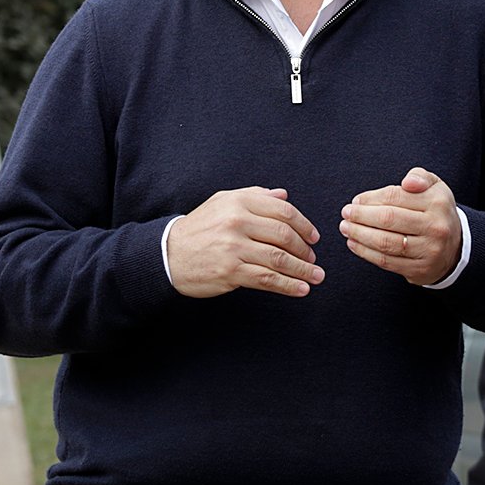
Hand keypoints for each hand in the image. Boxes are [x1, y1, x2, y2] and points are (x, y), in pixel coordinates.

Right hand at [167, 187, 323, 297]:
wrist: (169, 253)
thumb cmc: (199, 228)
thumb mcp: (222, 202)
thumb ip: (254, 196)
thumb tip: (283, 195)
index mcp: (238, 202)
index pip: (282, 211)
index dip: (304, 225)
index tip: (313, 237)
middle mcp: (237, 222)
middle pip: (284, 235)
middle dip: (304, 250)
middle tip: (313, 259)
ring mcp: (233, 248)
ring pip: (278, 259)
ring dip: (302, 270)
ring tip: (315, 277)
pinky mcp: (230, 271)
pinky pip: (266, 279)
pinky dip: (288, 285)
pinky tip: (300, 289)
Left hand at [340, 168, 461, 285]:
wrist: (455, 248)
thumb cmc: (436, 212)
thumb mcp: (435, 187)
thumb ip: (420, 176)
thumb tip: (407, 182)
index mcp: (437, 202)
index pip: (395, 197)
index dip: (371, 198)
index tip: (356, 200)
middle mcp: (435, 227)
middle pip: (388, 219)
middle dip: (361, 216)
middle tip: (345, 213)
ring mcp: (428, 251)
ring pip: (385, 242)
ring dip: (359, 235)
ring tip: (346, 228)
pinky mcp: (420, 270)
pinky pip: (386, 261)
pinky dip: (366, 253)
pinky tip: (354, 243)